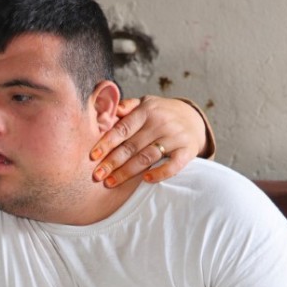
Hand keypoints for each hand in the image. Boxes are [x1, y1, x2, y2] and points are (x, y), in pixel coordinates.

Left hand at [90, 96, 208, 186]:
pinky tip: (145, 180)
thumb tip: (108, 110)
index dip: (107, 143)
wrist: (193, 118)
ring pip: (147, 157)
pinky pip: (173, 165)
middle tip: (96, 176)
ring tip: (111, 182)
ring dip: (128, 172)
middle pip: (132, 146)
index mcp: (147, 110)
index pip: (123, 129)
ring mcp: (175, 136)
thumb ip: (127, 107)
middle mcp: (161, 122)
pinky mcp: (187, 150)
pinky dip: (160, 173)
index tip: (93, 156)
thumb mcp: (145, 104)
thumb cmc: (160, 114)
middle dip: (112, 162)